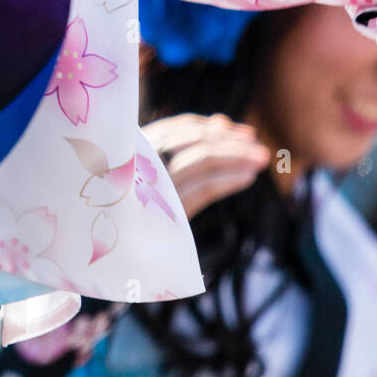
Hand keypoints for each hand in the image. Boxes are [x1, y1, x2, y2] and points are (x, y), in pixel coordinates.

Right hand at [143, 111, 270, 219]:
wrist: (114, 255)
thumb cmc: (137, 210)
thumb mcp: (159, 172)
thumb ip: (189, 145)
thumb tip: (221, 121)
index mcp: (135, 149)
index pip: (178, 129)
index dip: (213, 128)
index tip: (245, 133)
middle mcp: (141, 162)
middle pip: (193, 141)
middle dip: (230, 140)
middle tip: (258, 143)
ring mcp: (154, 186)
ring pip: (202, 160)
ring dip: (236, 156)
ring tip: (261, 159)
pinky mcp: (167, 211)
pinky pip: (204, 189)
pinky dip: (229, 180)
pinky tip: (248, 178)